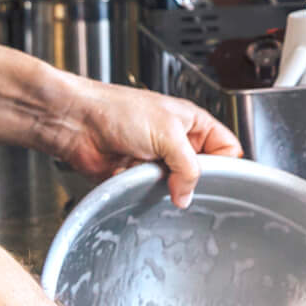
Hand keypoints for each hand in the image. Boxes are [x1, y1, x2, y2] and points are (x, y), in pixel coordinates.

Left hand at [40, 76, 240, 207]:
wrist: (78, 123)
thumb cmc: (117, 110)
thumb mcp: (167, 132)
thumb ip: (188, 166)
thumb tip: (189, 193)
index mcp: (193, 123)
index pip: (227, 149)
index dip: (225, 166)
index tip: (214, 178)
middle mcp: (177, 142)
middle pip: (203, 173)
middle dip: (194, 182)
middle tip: (183, 184)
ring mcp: (158, 160)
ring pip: (178, 187)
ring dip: (168, 189)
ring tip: (156, 181)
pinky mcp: (137, 177)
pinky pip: (153, 195)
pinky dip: (147, 195)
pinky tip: (139, 186)